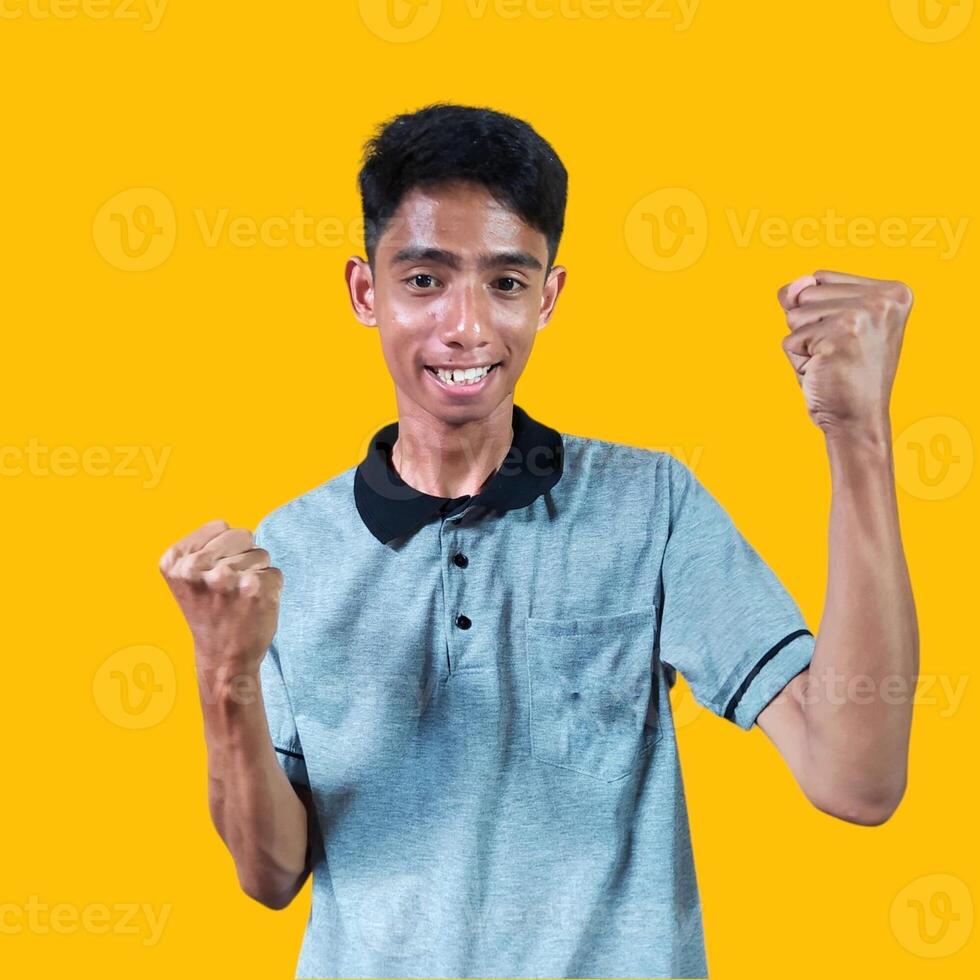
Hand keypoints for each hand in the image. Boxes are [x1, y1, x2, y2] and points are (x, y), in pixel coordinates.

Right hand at [159, 519, 282, 673]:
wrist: (223, 659)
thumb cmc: (210, 612)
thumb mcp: (188, 577)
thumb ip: (203, 547)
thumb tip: (234, 529)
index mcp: (174, 562)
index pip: (220, 526)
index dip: (225, 548)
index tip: (213, 574)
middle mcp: (195, 568)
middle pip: (243, 535)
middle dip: (243, 556)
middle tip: (230, 588)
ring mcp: (225, 578)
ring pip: (261, 554)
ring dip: (257, 574)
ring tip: (240, 599)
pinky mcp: (253, 589)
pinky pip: (275, 573)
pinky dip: (271, 589)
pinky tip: (254, 608)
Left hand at [776, 269, 912, 436]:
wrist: (857, 420)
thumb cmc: (841, 374)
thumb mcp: (825, 325)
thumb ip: (803, 297)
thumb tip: (790, 288)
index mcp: (893, 291)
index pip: (819, 278)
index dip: (817, 312)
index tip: (845, 338)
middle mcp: (884, 298)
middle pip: (805, 293)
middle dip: (808, 327)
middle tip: (835, 354)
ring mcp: (864, 314)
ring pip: (794, 315)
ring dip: (803, 344)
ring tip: (830, 362)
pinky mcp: (841, 335)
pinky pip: (791, 340)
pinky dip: (798, 360)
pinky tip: (825, 372)